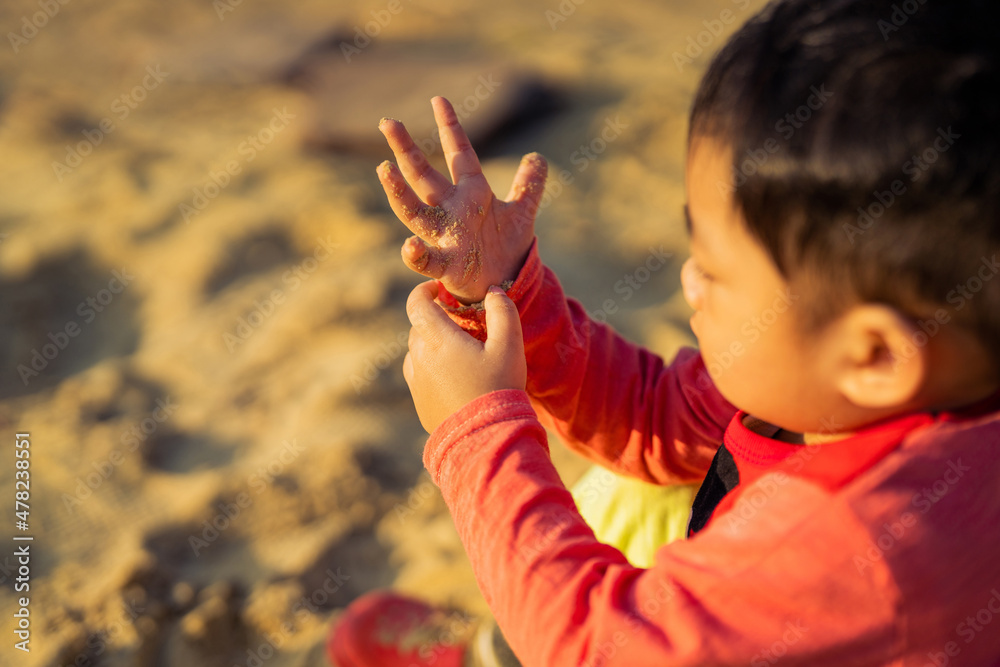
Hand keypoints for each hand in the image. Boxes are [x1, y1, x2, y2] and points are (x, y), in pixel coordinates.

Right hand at [378, 96, 547, 303]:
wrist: (504, 285)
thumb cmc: (505, 248)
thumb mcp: (521, 213)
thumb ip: (528, 185)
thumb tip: (538, 157)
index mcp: (471, 192)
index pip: (459, 153)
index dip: (449, 127)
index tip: (438, 100)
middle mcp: (451, 210)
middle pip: (423, 175)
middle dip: (406, 149)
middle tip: (387, 123)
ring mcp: (444, 236)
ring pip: (414, 211)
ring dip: (398, 192)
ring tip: (384, 169)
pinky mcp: (446, 265)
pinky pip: (427, 260)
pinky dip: (416, 255)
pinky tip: (408, 246)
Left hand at [403, 280, 525, 432]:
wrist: (484, 436)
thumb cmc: (498, 387)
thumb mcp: (509, 346)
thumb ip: (503, 312)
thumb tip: (494, 292)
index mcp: (437, 339)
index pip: (417, 303)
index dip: (426, 290)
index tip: (440, 290)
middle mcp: (419, 357)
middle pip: (419, 326)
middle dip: (436, 317)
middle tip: (461, 322)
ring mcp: (416, 380)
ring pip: (418, 349)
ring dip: (433, 343)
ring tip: (460, 351)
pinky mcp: (419, 400)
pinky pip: (418, 372)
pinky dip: (431, 365)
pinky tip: (453, 374)